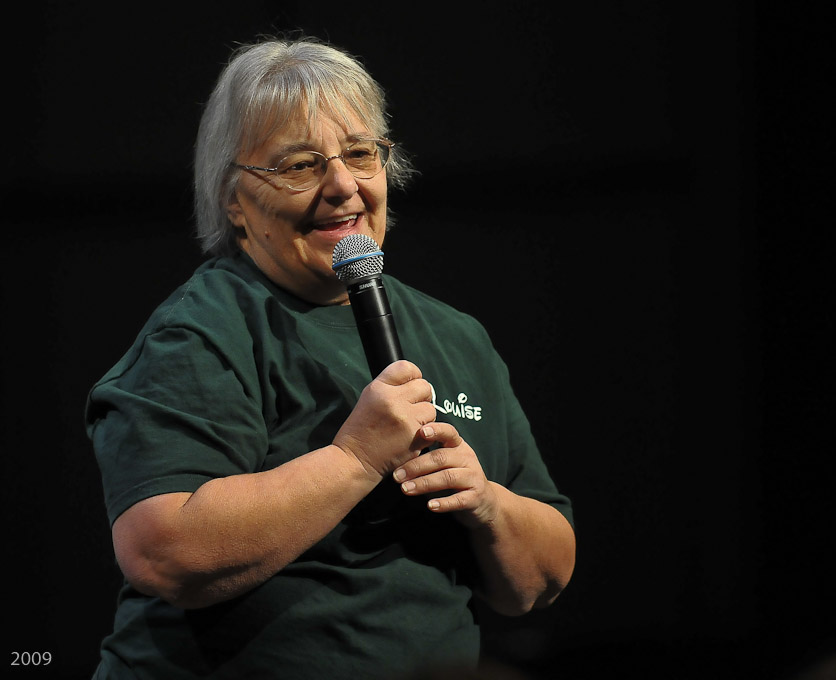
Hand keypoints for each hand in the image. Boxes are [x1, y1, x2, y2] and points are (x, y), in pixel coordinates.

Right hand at [333, 361, 436, 479]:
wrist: (354, 461)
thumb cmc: (360, 432)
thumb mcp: (368, 400)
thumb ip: (390, 388)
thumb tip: (415, 381)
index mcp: (378, 388)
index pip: (406, 367)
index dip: (413, 375)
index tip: (412, 385)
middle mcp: (392, 400)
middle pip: (424, 386)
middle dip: (421, 397)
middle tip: (411, 409)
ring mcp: (405, 418)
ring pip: (431, 408)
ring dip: (424, 417)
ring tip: (408, 426)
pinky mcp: (415, 436)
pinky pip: (432, 428)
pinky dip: (425, 433)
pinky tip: (410, 438)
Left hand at [392, 422, 499, 528]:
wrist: (484, 502)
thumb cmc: (455, 478)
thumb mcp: (445, 463)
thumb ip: (428, 457)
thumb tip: (397, 455)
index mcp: (458, 446)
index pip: (449, 432)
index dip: (436, 430)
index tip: (421, 431)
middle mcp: (467, 458)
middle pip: (441, 457)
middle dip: (416, 466)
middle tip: (397, 475)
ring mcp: (473, 477)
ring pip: (447, 477)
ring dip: (424, 483)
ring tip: (406, 489)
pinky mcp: (476, 497)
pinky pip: (459, 499)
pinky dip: (443, 503)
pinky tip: (430, 506)